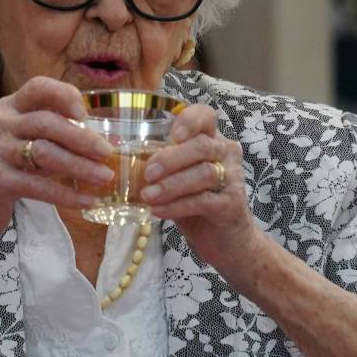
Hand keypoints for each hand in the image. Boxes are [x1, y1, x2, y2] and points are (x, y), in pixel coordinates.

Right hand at [0, 76, 113, 242]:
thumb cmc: (5, 168)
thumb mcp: (23, 141)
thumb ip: (54, 135)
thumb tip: (105, 142)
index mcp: (9, 108)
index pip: (38, 87)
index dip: (65, 95)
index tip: (86, 113)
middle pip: (47, 123)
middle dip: (83, 139)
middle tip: (108, 153)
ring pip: (45, 154)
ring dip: (80, 167)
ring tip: (104, 177)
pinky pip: (37, 186)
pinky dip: (66, 194)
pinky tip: (86, 200)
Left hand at [140, 104, 261, 272]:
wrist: (227, 240)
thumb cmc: (197, 203)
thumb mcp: (178, 179)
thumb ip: (161, 166)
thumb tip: (124, 161)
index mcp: (212, 140)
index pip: (205, 116)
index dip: (189, 120)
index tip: (172, 135)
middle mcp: (226, 154)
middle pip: (201, 146)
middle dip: (171, 158)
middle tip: (148, 174)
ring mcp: (232, 179)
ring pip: (204, 173)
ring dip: (171, 185)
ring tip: (148, 196)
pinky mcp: (232, 204)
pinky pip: (203, 200)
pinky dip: (177, 205)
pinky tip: (158, 211)